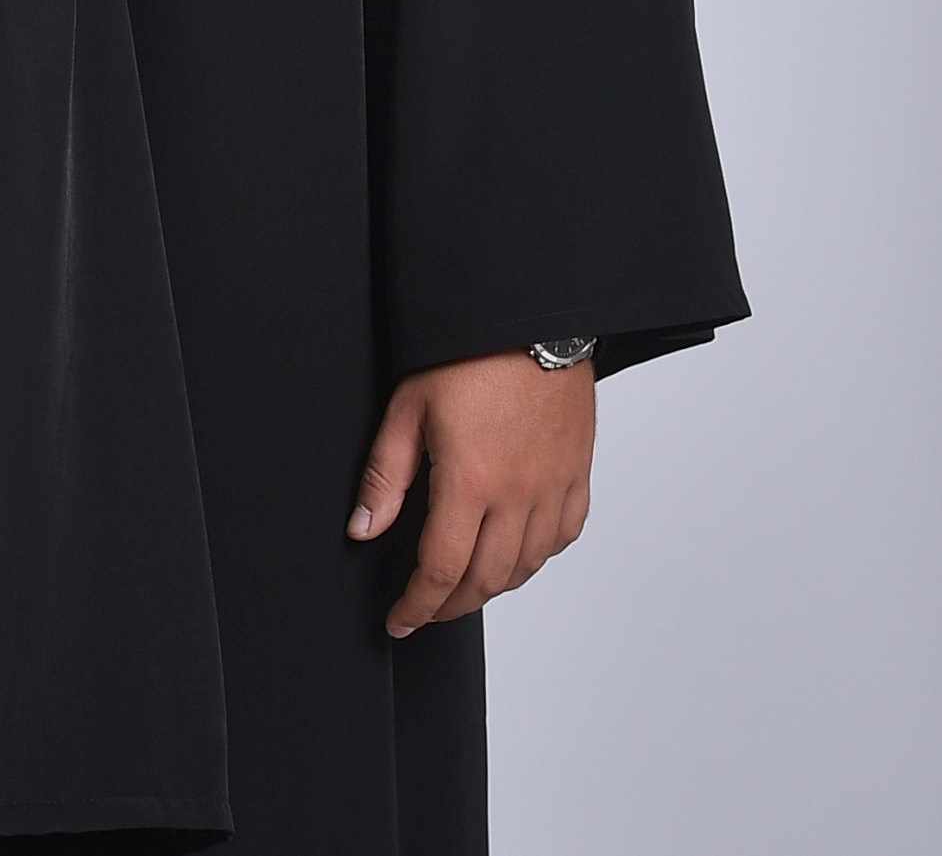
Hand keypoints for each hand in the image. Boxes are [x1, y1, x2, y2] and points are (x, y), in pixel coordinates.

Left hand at [352, 348, 595, 636]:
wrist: (533, 320)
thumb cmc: (466, 357)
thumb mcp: (407, 409)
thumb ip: (385, 476)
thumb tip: (363, 529)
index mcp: (471, 482)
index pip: (442, 569)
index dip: (418, 605)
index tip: (399, 620)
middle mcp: (519, 496)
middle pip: (486, 580)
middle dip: (450, 605)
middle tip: (424, 610)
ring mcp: (554, 488)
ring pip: (527, 566)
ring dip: (491, 588)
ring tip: (461, 589)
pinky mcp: (578, 476)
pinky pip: (563, 537)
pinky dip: (537, 558)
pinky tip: (515, 555)